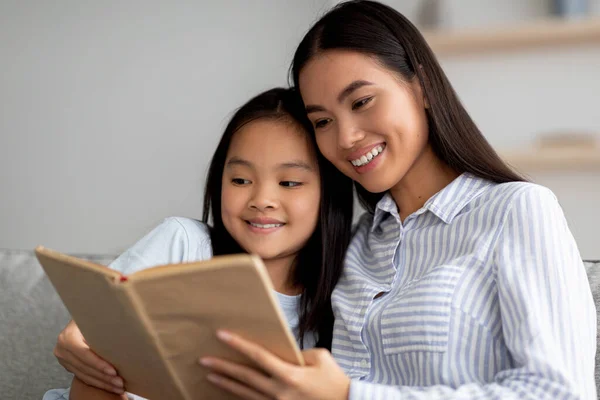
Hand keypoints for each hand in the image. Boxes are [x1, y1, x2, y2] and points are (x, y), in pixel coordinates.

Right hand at [54, 320, 124, 394]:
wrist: (82, 318)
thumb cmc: (93, 316)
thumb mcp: (95, 319)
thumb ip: (103, 326)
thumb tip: (127, 329)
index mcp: (68, 337)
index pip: (85, 355)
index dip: (99, 365)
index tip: (114, 371)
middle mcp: (61, 349)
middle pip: (85, 368)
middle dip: (104, 378)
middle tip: (120, 383)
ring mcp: (63, 359)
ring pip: (85, 375)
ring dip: (103, 383)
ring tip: (119, 387)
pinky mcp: (68, 365)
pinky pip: (83, 377)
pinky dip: (98, 382)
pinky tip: (110, 386)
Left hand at [200, 330, 349, 399]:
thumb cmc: (334, 379)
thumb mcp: (320, 357)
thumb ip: (298, 353)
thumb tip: (281, 351)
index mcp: (290, 375)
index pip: (258, 356)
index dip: (239, 345)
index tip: (222, 335)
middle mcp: (280, 392)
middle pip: (245, 377)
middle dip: (223, 367)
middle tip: (204, 359)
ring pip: (245, 393)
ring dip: (226, 383)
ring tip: (210, 375)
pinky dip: (240, 397)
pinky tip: (229, 391)